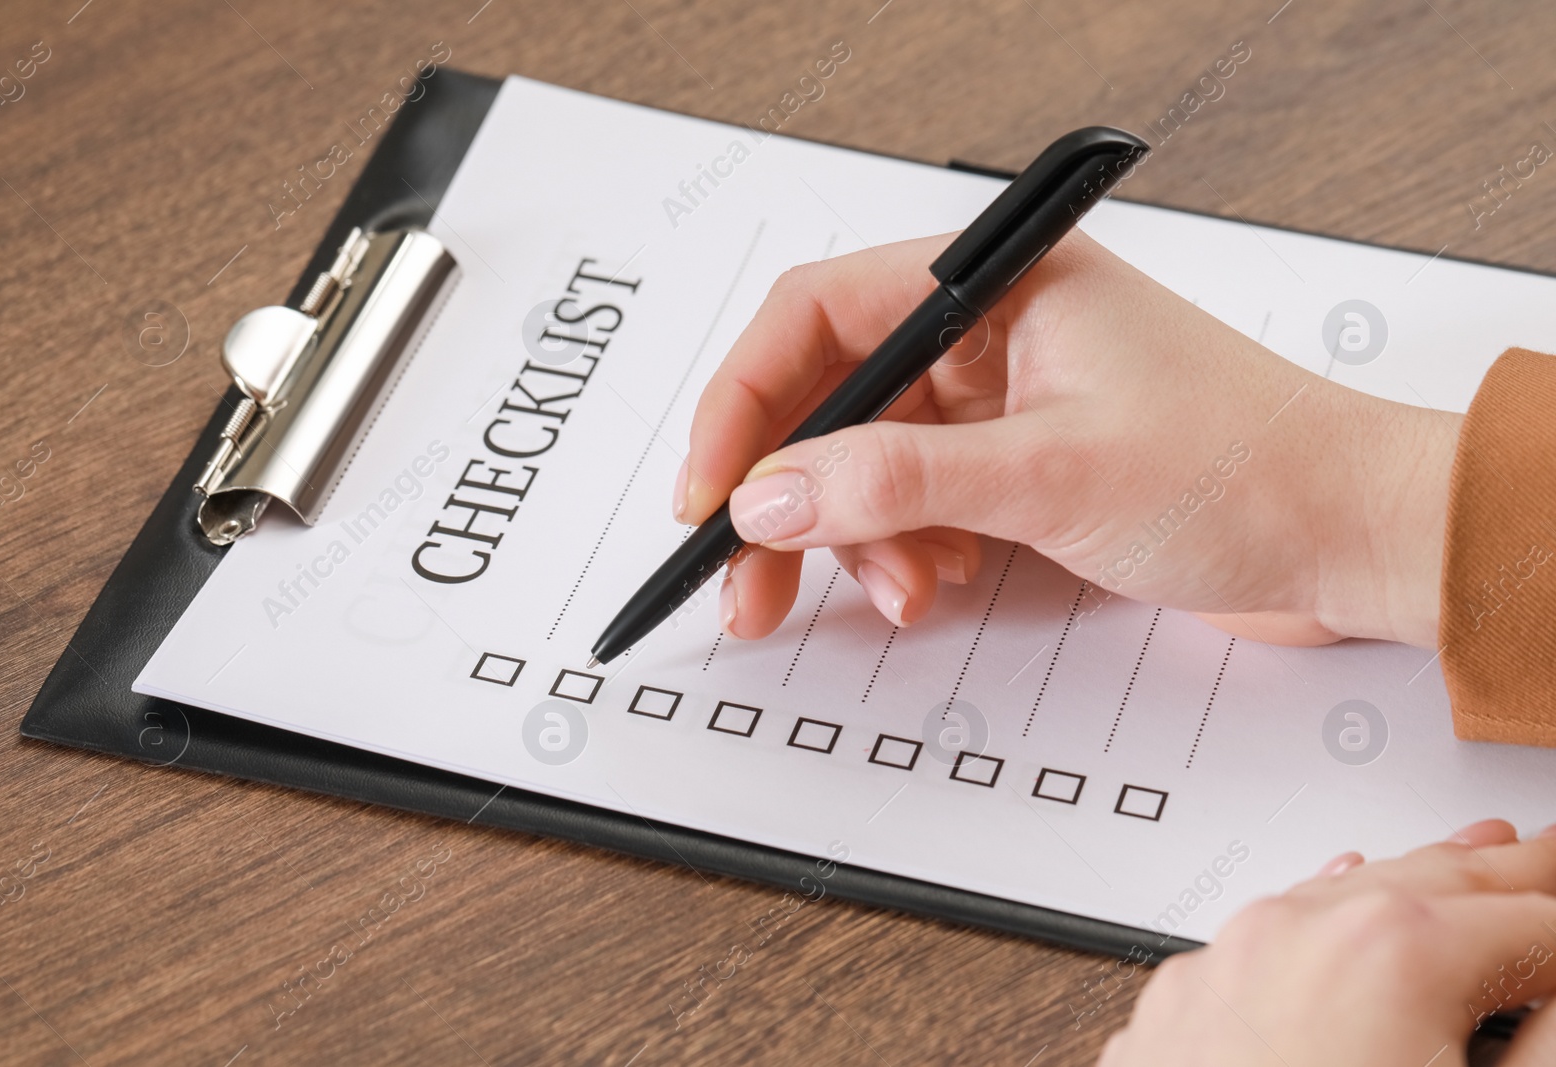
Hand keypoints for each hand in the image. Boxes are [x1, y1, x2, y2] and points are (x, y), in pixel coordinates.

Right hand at [678, 230, 1459, 646]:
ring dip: (856, 539)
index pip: (817, 317)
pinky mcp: (1017, 470)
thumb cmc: (1245, 468)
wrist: (1349, 539)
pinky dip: (906, 554)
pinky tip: (934, 588)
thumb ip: (896, 482)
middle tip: (749, 578)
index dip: (744, 405)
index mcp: (994, 287)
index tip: (710, 494)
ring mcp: (1000, 406)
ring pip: (867, 465)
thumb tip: (769, 496)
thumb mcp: (1050, 473)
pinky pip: (917, 507)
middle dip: (787, 495)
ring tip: (894, 595)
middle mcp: (986, 336)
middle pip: (829, 401)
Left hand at [1099, 820, 1555, 1065]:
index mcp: (1391, 954)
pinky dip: (1329, 917)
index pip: (1534, 917)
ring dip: (1422, 884)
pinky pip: (1268, 935)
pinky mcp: (1179, 1008)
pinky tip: (1348, 895)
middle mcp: (1293, 935)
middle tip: (1547, 855)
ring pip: (1344, 898)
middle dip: (1511, 874)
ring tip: (1482, 857)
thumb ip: (1554, 1040)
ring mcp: (1224, 965)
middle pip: (1437, 884)